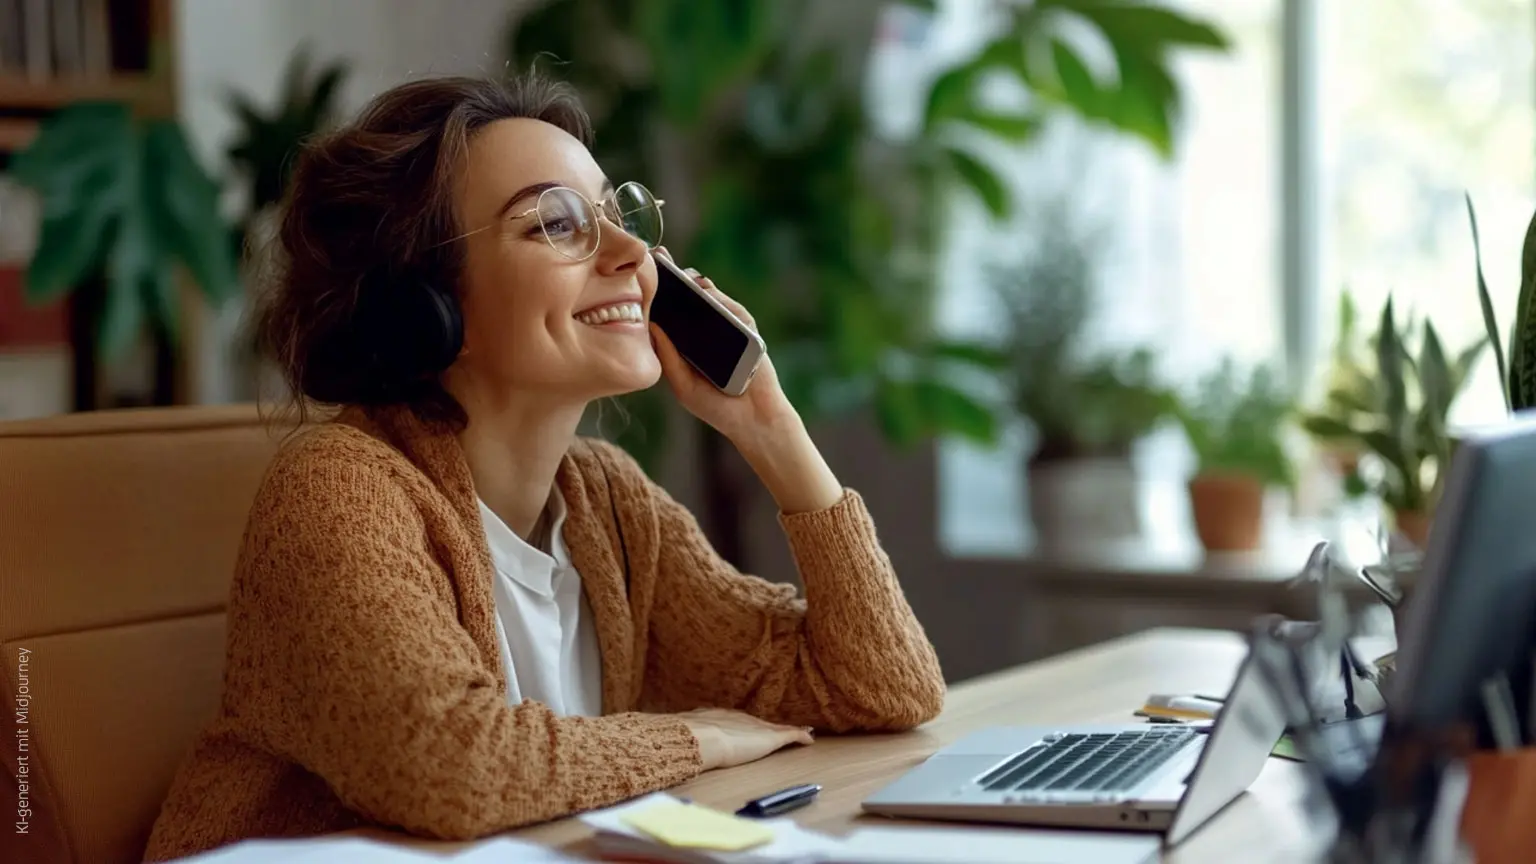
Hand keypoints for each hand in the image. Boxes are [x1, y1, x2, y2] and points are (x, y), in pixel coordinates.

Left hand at [648, 248, 796, 442]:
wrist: (753, 419)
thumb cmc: (715, 406)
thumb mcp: (682, 384)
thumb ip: (668, 357)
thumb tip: (651, 326)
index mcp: (688, 344)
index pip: (671, 314)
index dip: (659, 295)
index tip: (642, 275)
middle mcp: (707, 333)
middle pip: (690, 300)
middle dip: (676, 278)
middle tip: (660, 258)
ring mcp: (729, 329)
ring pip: (711, 299)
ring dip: (695, 283)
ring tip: (678, 272)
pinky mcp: (748, 330)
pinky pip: (732, 309)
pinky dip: (719, 297)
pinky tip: (703, 289)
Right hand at [679, 708, 813, 770]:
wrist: (702, 738)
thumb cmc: (689, 739)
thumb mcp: (686, 736)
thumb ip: (685, 739)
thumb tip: (670, 742)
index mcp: (720, 718)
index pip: (737, 721)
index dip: (746, 725)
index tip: (748, 727)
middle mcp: (740, 718)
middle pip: (758, 722)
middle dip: (767, 726)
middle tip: (776, 728)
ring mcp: (756, 727)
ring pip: (777, 727)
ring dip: (787, 730)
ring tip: (800, 730)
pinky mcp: (770, 738)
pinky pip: (790, 735)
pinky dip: (800, 736)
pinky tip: (809, 739)